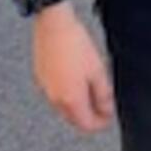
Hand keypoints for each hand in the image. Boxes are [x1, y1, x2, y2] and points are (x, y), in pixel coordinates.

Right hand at [32, 3, 114, 131]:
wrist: (53, 25)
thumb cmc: (75, 43)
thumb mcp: (98, 70)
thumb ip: (104, 95)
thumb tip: (108, 110)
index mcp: (70, 100)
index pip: (87, 125)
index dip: (101, 122)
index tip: (110, 114)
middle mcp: (54, 99)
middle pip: (74, 118)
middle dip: (89, 114)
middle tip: (102, 101)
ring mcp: (45, 88)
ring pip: (64, 106)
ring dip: (78, 102)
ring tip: (90, 84)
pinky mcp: (40, 77)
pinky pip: (55, 92)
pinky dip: (66, 91)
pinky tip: (75, 75)